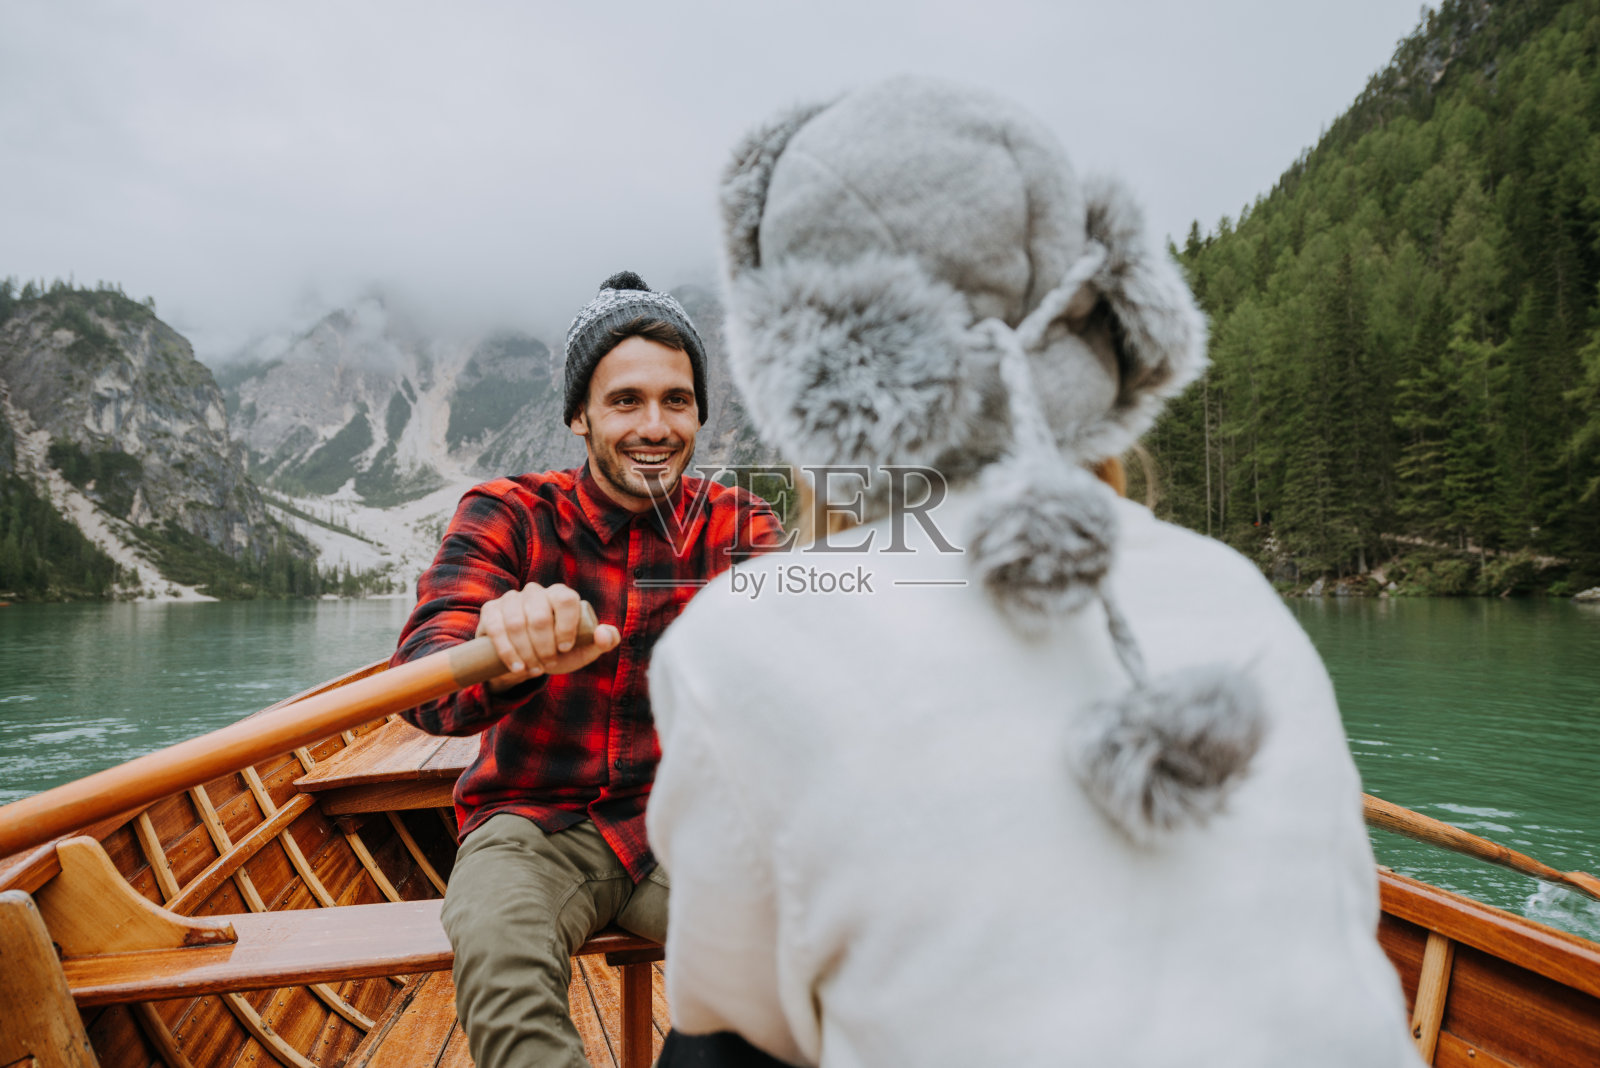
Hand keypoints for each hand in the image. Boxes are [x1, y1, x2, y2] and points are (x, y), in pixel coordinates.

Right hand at [475, 582, 620, 691]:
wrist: (527, 660)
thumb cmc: (560, 651)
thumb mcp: (585, 649)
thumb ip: (605, 641)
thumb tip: (603, 633)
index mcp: (561, 594)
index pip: (566, 600)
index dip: (566, 626)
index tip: (564, 649)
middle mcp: (536, 591)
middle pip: (540, 615)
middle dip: (544, 646)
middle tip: (548, 665)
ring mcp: (511, 599)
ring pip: (516, 623)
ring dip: (526, 652)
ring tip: (534, 669)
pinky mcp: (491, 610)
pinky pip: (495, 628)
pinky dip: (507, 651)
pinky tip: (517, 667)